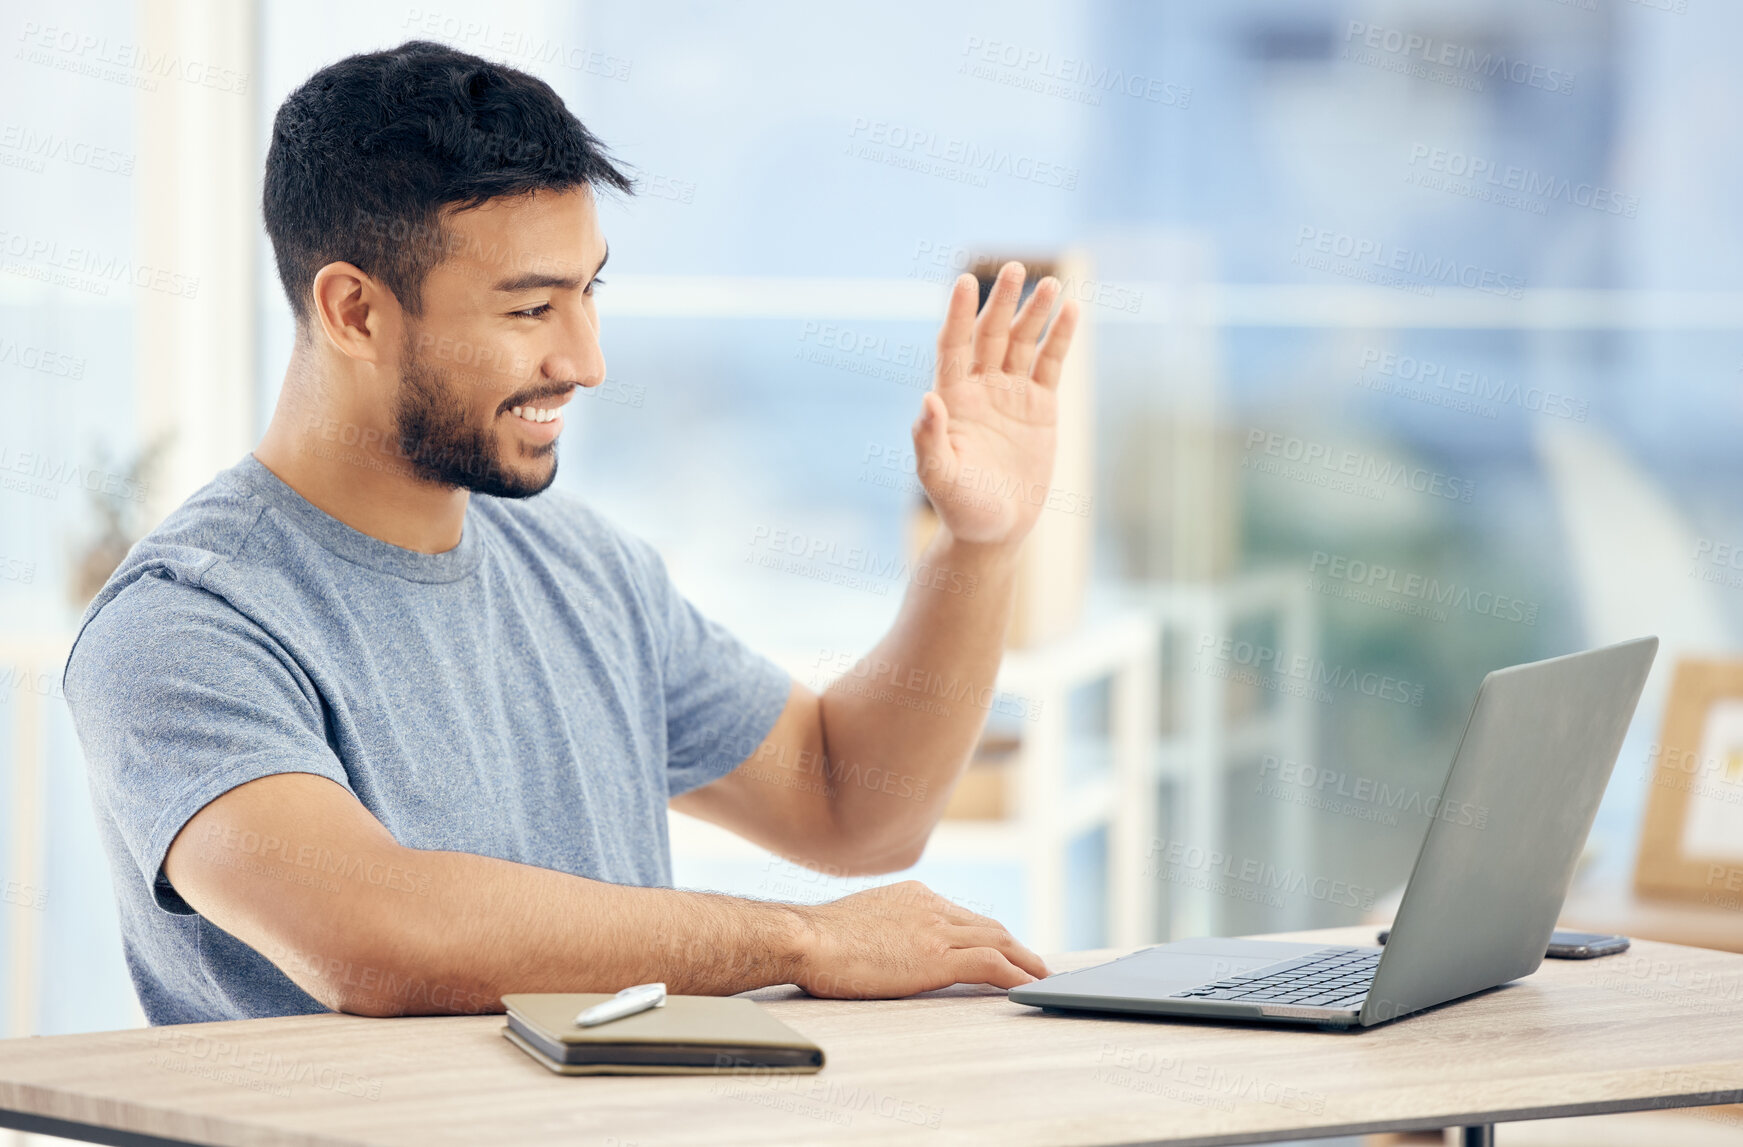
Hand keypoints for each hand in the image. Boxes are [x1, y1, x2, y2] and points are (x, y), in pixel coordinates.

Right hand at [791, 879, 1048, 997]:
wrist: (806, 938)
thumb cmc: (817, 939)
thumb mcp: (859, 921)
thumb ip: (883, 927)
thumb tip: (884, 945)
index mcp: (913, 896)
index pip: (963, 916)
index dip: (988, 934)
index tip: (1002, 946)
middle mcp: (931, 907)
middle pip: (988, 925)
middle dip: (1016, 945)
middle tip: (1036, 963)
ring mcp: (935, 930)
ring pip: (998, 941)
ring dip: (1025, 960)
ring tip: (1043, 976)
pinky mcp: (935, 958)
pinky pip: (990, 964)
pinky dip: (1015, 974)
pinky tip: (1028, 985)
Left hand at [913, 262, 1080, 547]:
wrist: (995, 530)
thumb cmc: (961, 507)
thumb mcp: (941, 477)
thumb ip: (930, 440)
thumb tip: (928, 399)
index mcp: (952, 398)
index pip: (954, 346)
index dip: (960, 315)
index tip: (965, 282)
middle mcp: (979, 388)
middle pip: (990, 335)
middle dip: (1001, 303)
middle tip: (1012, 270)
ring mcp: (1011, 393)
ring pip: (1022, 343)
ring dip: (1034, 313)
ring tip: (1050, 284)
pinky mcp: (1040, 406)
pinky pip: (1051, 364)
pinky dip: (1061, 338)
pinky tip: (1073, 310)